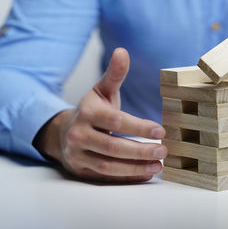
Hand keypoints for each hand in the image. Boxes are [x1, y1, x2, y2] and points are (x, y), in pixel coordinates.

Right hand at [35, 48, 166, 181]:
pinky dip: (127, 177)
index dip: (140, 127)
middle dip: (141, 151)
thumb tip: (122, 51)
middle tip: (164, 151)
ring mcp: (78, 155)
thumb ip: (115, 74)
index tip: (161, 131)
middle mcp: (79, 135)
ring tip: (158, 165)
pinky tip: (146, 173)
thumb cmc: (91, 111)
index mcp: (87, 113)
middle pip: (114, 147)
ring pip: (109, 166)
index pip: (116, 121)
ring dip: (136, 167)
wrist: (63, 132)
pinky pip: (106, 177)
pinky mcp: (81, 170)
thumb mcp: (101, 91)